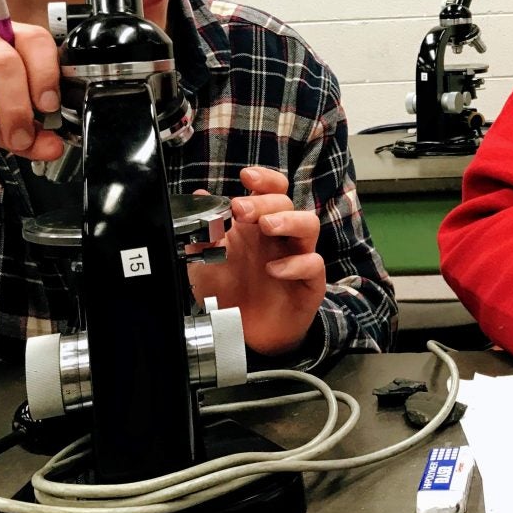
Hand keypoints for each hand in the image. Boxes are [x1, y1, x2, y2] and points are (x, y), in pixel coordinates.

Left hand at [188, 165, 325, 355]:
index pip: (272, 190)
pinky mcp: (309, 283)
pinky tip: (273, 269)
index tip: (246, 176)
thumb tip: (199, 198)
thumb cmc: (228, 294)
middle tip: (240, 209)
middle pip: (286, 203)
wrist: (243, 336)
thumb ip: (201, 234)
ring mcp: (297, 257)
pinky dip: (295, 263)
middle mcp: (280, 237)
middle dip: (264, 201)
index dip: (264, 179)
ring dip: (288, 220)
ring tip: (266, 226)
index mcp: (257, 226)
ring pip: (309, 225)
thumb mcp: (204, 264)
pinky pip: (313, 264)